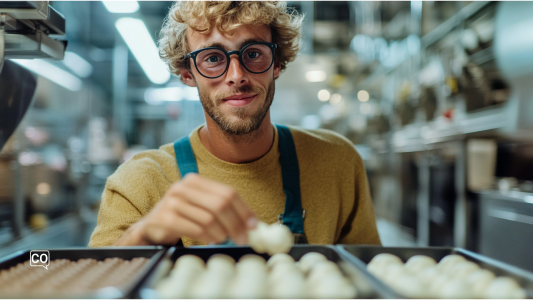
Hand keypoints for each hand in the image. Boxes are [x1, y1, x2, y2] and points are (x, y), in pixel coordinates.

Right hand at [114, 173, 256, 245]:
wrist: (150, 228)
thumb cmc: (181, 218)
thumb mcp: (200, 207)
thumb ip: (222, 209)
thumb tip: (252, 224)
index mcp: (195, 181)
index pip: (228, 192)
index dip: (244, 209)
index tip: (254, 225)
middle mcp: (183, 187)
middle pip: (221, 204)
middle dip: (236, 224)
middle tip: (243, 238)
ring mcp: (173, 202)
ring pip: (210, 218)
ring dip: (222, 233)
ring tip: (223, 239)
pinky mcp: (166, 218)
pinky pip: (196, 229)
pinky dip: (208, 237)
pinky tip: (211, 240)